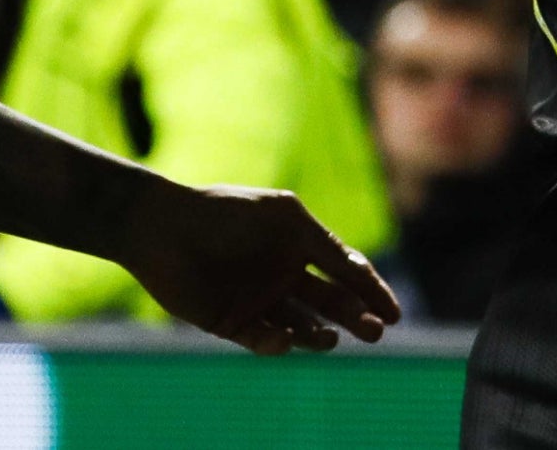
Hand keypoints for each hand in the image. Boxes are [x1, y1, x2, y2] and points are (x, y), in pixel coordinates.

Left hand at [118, 182, 401, 355]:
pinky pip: (264, 340)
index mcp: (298, 246)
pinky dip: (279, 343)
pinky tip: (286, 338)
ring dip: (320, 336)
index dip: (372, 292)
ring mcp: (258, 301)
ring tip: (331, 337)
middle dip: (355, 318)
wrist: (163, 228)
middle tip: (374, 332)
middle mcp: (282, 275)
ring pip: (302, 327)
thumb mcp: (284, 218)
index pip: (346, 273)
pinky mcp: (231, 323)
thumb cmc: (226, 213)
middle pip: (331, 305)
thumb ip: (322, 244)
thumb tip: (359, 270)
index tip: (393, 314)